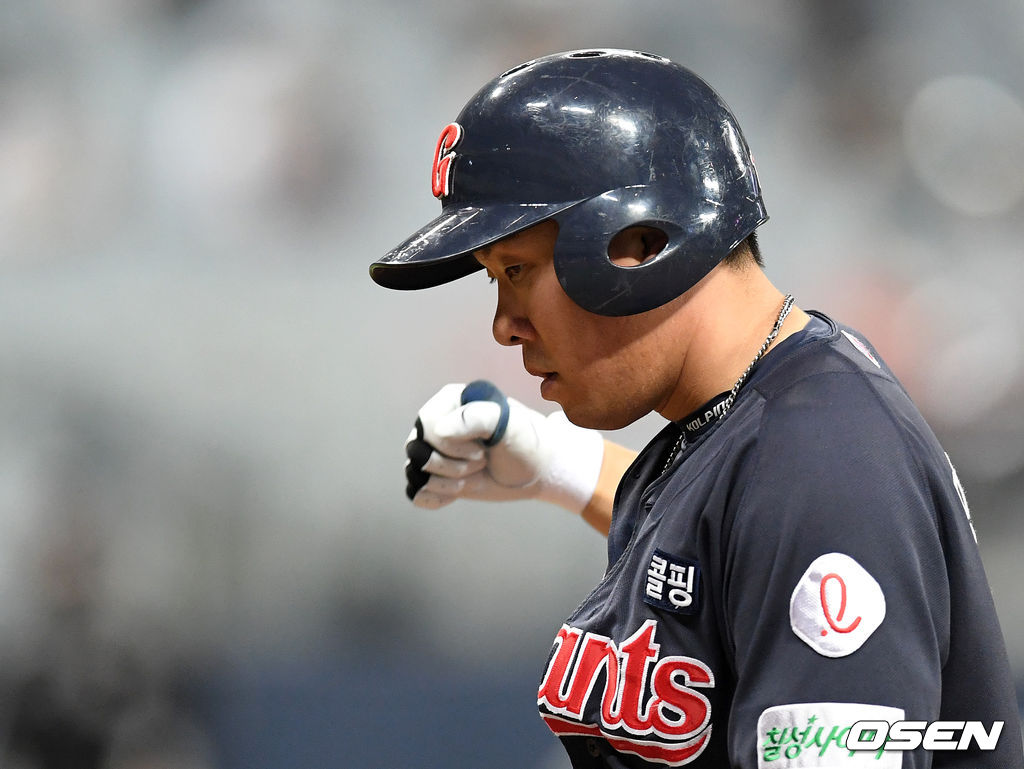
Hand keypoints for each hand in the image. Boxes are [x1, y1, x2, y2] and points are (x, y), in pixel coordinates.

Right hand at [404, 381, 604, 512]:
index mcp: (450, 401)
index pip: (427, 425)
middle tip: (481, 460)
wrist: (536, 470)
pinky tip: (460, 490)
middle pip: (417, 450)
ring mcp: (432, 450)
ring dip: (448, 483)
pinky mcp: (434, 475)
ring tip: (473, 475)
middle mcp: (435, 423)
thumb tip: (437, 430)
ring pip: (414, 473)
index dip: (451, 445)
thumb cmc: (526, 441)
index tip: (483, 448)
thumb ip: (476, 418)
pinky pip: (416, 493)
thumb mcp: (511, 425)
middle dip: (452, 465)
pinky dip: (437, 498)